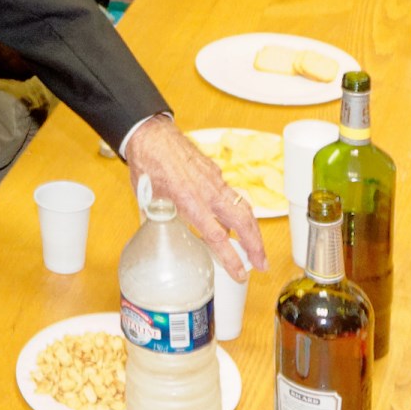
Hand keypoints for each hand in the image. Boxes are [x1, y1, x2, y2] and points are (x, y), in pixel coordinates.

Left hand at [121, 113, 261, 277]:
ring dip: (253, 230)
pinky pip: (234, 196)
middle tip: (262, 264)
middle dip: (256, 245)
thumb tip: (158, 240)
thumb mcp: (148, 201)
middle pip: (242, 221)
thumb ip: (159, 223)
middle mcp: (208, 191)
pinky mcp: (216, 173)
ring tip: (257, 249)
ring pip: (243, 207)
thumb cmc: (148, 165)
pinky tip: (238, 223)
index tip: (240, 273)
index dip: (230, 258)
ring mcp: (215, 181)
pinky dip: (241, 212)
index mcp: (190, 201)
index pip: (217, 235)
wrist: (151, 135)